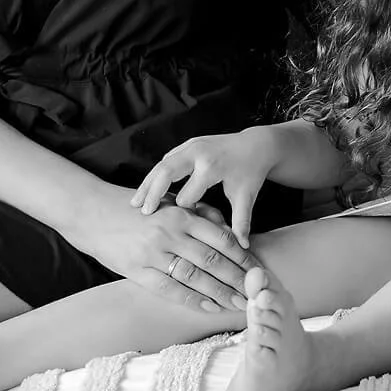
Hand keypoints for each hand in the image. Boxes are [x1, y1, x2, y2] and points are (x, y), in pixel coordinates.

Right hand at [74, 185, 256, 312]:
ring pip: (195, 278)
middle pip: (213, 261)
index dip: (242, 257)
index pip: (222, 239)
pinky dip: (192, 300)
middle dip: (237, 279)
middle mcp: (170, 234)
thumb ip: (199, 214)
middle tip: (256, 293)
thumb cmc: (136, 207)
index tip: (257, 270)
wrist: (91, 212)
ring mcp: (153, 254)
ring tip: (237, 304)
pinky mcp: (137, 271)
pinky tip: (208, 307)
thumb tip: (227, 230)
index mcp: (181, 215)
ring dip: (220, 293)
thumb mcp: (170, 202)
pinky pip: (170, 289)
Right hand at [133, 127, 282, 246]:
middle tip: (141, 213)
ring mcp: (190, 146)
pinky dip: (153, 176)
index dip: (181, 212)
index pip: (188, 194)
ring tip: (135, 205)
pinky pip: (164, 161)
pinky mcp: (186, 145)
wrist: (256, 144)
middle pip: (166, 172)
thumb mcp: (246, 196)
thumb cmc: (250, 172)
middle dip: (152, 193)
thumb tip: (242, 247)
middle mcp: (198, 153)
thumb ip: (242, 220)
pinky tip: (144, 193)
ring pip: (161, 165)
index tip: (172, 229)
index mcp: (212, 167)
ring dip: (147, 184)